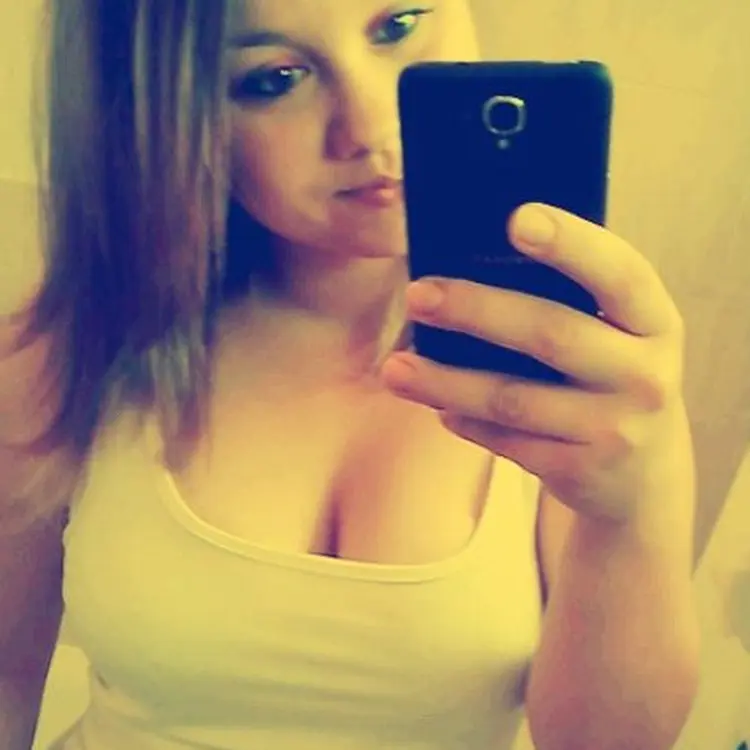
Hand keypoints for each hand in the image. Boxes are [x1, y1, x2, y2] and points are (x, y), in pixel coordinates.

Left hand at [381, 203, 691, 523]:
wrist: (643, 474)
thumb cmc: (610, 378)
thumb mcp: (615, 336)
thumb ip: (569, 302)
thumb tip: (470, 261)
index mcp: (654, 323)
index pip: (620, 274)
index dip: (572, 244)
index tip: (517, 218)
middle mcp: (645, 376)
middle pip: (551, 335)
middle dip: (476, 312)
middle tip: (417, 294)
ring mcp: (615, 430)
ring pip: (513, 399)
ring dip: (446, 381)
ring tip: (395, 368)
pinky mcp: (580, 473)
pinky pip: (506, 442)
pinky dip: (466, 421)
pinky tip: (438, 406)